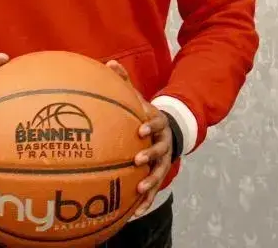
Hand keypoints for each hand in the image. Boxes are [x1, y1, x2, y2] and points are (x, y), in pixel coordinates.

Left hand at [106, 60, 172, 217]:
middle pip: (160, 151)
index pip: (156, 123)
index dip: (150, 125)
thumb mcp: (138, 98)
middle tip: (138, 160)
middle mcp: (163, 144)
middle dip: (150, 155)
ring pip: (159, 174)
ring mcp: (163, 161)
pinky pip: (153, 191)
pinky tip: (134, 214)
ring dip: (150, 183)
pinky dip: (145, 203)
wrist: (170, 131)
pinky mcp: (159, 176)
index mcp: (157, 124)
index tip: (140, 129)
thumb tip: (108, 63)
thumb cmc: (144, 114)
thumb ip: (124, 82)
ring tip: (139, 190)